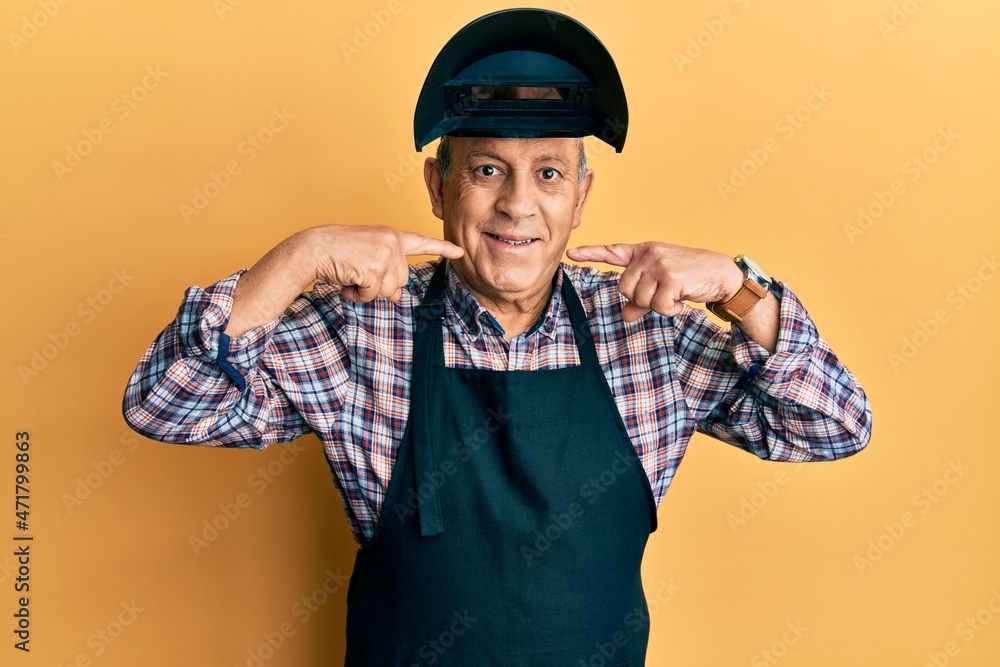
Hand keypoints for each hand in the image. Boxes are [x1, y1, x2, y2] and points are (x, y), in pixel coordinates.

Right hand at [226, 225, 462, 337]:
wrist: (313, 248)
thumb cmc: (337, 253)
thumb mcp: (367, 257)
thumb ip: (386, 271)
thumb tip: (395, 296)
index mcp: (391, 236)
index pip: (421, 242)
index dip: (442, 248)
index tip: (460, 252)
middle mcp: (392, 242)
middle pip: (400, 282)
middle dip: (379, 286)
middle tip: (358, 275)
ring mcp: (385, 254)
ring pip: (387, 291)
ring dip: (367, 291)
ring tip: (351, 277)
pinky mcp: (374, 268)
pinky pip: (371, 295)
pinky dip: (357, 295)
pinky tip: (347, 282)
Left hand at [566, 242, 742, 321]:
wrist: (721, 274)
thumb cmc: (690, 279)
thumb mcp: (662, 286)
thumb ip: (640, 301)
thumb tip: (625, 316)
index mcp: (644, 252)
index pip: (613, 251)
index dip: (591, 253)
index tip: (571, 253)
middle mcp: (649, 254)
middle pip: (625, 288)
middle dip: (642, 299)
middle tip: (663, 295)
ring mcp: (659, 263)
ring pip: (641, 299)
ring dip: (658, 305)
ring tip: (675, 295)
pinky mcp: (671, 277)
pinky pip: (658, 306)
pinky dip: (670, 310)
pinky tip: (681, 300)